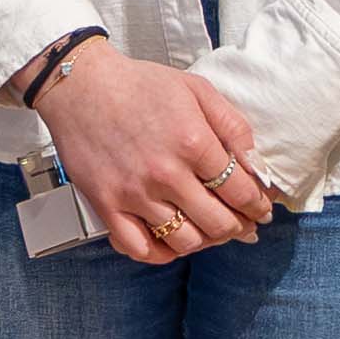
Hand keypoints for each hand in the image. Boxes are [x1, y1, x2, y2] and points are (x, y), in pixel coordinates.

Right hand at [26, 45, 275, 265]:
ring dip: (205, 241)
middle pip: (219, 223)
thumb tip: (256, 165)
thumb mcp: (197, 90)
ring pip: (184, 241)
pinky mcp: (105, 204)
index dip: (259, 206)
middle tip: (242, 225)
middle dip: (239, 227)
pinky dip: (160, 253)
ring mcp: (133, 192)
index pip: (242, 192)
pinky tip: (169, 242)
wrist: (78, 85)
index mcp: (193, 142)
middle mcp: (165, 173)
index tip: (261, 209)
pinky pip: (138, 247)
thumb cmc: (137, 85)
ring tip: (209, 231)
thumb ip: (234, 127)